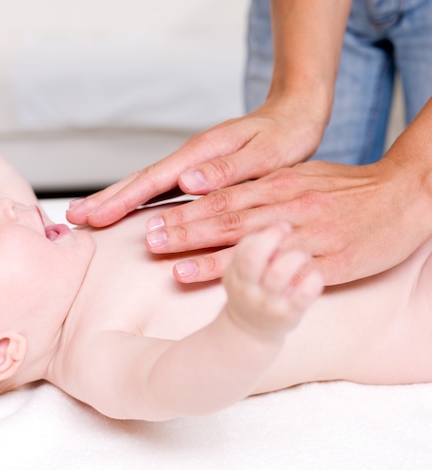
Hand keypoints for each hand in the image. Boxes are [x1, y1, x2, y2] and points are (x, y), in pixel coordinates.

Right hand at [66, 96, 325, 226]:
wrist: (296, 113)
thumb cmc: (286, 134)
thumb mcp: (266, 153)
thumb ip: (228, 168)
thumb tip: (186, 180)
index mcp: (201, 154)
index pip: (153, 180)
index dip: (122, 201)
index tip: (95, 217)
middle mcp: (190, 159)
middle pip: (139, 181)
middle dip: (105, 200)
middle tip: (72, 218)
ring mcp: (191, 165)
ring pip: (146, 186)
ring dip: (115, 201)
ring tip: (88, 215)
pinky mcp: (198, 173)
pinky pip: (161, 189)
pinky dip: (139, 201)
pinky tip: (128, 212)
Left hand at [148, 156, 429, 285]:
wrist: (404, 195)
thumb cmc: (347, 189)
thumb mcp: (302, 176)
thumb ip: (262, 187)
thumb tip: (222, 192)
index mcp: (278, 183)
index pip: (222, 195)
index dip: (186, 207)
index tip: (154, 216)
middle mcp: (286, 205)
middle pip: (226, 216)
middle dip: (184, 228)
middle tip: (149, 239)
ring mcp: (306, 232)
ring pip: (249, 241)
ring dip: (206, 252)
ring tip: (171, 263)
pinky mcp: (328, 259)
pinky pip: (284, 268)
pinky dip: (254, 274)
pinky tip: (230, 283)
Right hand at [222, 223, 322, 337]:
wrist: (250, 331)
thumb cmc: (251, 290)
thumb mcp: (240, 271)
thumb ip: (250, 248)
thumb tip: (270, 223)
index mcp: (235, 273)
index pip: (243, 248)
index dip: (264, 233)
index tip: (282, 225)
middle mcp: (247, 288)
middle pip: (253, 257)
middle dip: (272, 238)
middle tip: (289, 229)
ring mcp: (266, 303)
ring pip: (278, 274)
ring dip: (294, 257)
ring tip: (304, 254)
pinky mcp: (288, 316)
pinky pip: (301, 297)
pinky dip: (312, 282)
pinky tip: (316, 275)